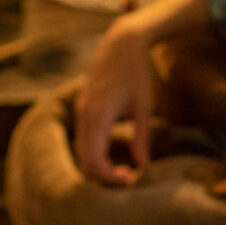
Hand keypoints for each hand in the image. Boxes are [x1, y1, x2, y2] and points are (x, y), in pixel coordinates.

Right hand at [71, 0, 212, 183]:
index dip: (109, 176)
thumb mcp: (145, 107)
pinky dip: (94, 151)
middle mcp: (84, 114)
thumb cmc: (136, 73)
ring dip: (98, 164)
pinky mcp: (83, 108)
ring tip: (122, 170)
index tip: (129, 181)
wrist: (121, 44)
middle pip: (84, 158)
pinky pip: (83, 137)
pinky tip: (113, 155)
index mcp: (99, 115)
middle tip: (128, 180)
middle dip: (103, 175)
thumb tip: (142, 166)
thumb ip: (142, 138)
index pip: (95, 158)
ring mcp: (81, 110)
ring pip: (81, 149)